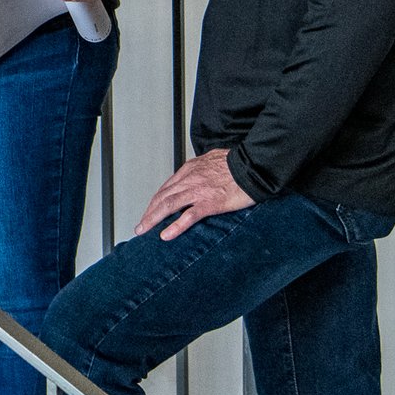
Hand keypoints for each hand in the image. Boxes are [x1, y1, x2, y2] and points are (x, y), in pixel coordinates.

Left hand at [135, 149, 253, 240]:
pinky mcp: (210, 203)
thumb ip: (202, 168)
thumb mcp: (212, 160)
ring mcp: (198, 191)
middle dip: (149, 212)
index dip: (155, 201)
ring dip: (153, 219)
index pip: (167, 187)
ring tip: (144, 230)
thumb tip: (198, 171)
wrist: (253, 165)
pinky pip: (189, 216)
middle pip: (162, 197)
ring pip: (168, 205)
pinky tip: (166, 235)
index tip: (150, 211)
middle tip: (141, 225)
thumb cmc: (237, 163)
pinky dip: (175, 226)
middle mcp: (190, 179)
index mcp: (190, 170)